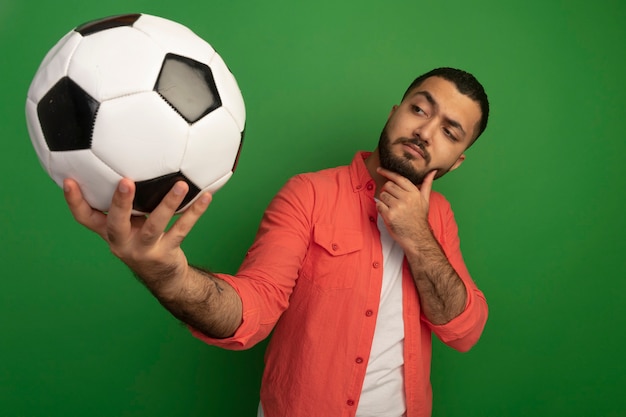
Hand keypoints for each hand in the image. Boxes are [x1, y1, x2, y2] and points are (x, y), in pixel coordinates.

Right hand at [63, 178, 211, 296]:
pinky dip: (195, 212)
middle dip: (120, 202)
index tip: (69, 179)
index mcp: (109, 232)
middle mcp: (123, 242)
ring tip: (180, 184)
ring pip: (154, 225)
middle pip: (116, 223)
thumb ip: (124, 203)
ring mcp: (145, 249)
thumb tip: (128, 161)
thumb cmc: (143, 240)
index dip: (75, 201)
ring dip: (168, 203)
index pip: (85, 218)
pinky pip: (182, 229)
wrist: (164, 278)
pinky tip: (206, 196)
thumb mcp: (128, 225)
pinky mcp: (167, 252)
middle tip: (126, 180)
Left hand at [375, 167, 436, 249]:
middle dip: (387, 191)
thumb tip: (432, 171)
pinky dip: (380, 208)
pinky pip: (379, 205)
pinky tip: (388, 213)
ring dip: (384, 200)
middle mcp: (406, 198)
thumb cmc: (419, 218)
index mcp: (414, 193)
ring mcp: (397, 207)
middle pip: (388, 186)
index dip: (388, 172)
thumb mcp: (425, 200)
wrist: (417, 237)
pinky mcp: (389, 215)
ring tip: (392, 208)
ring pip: (382, 195)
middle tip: (392, 200)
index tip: (379, 169)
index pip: (399, 178)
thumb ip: (426, 185)